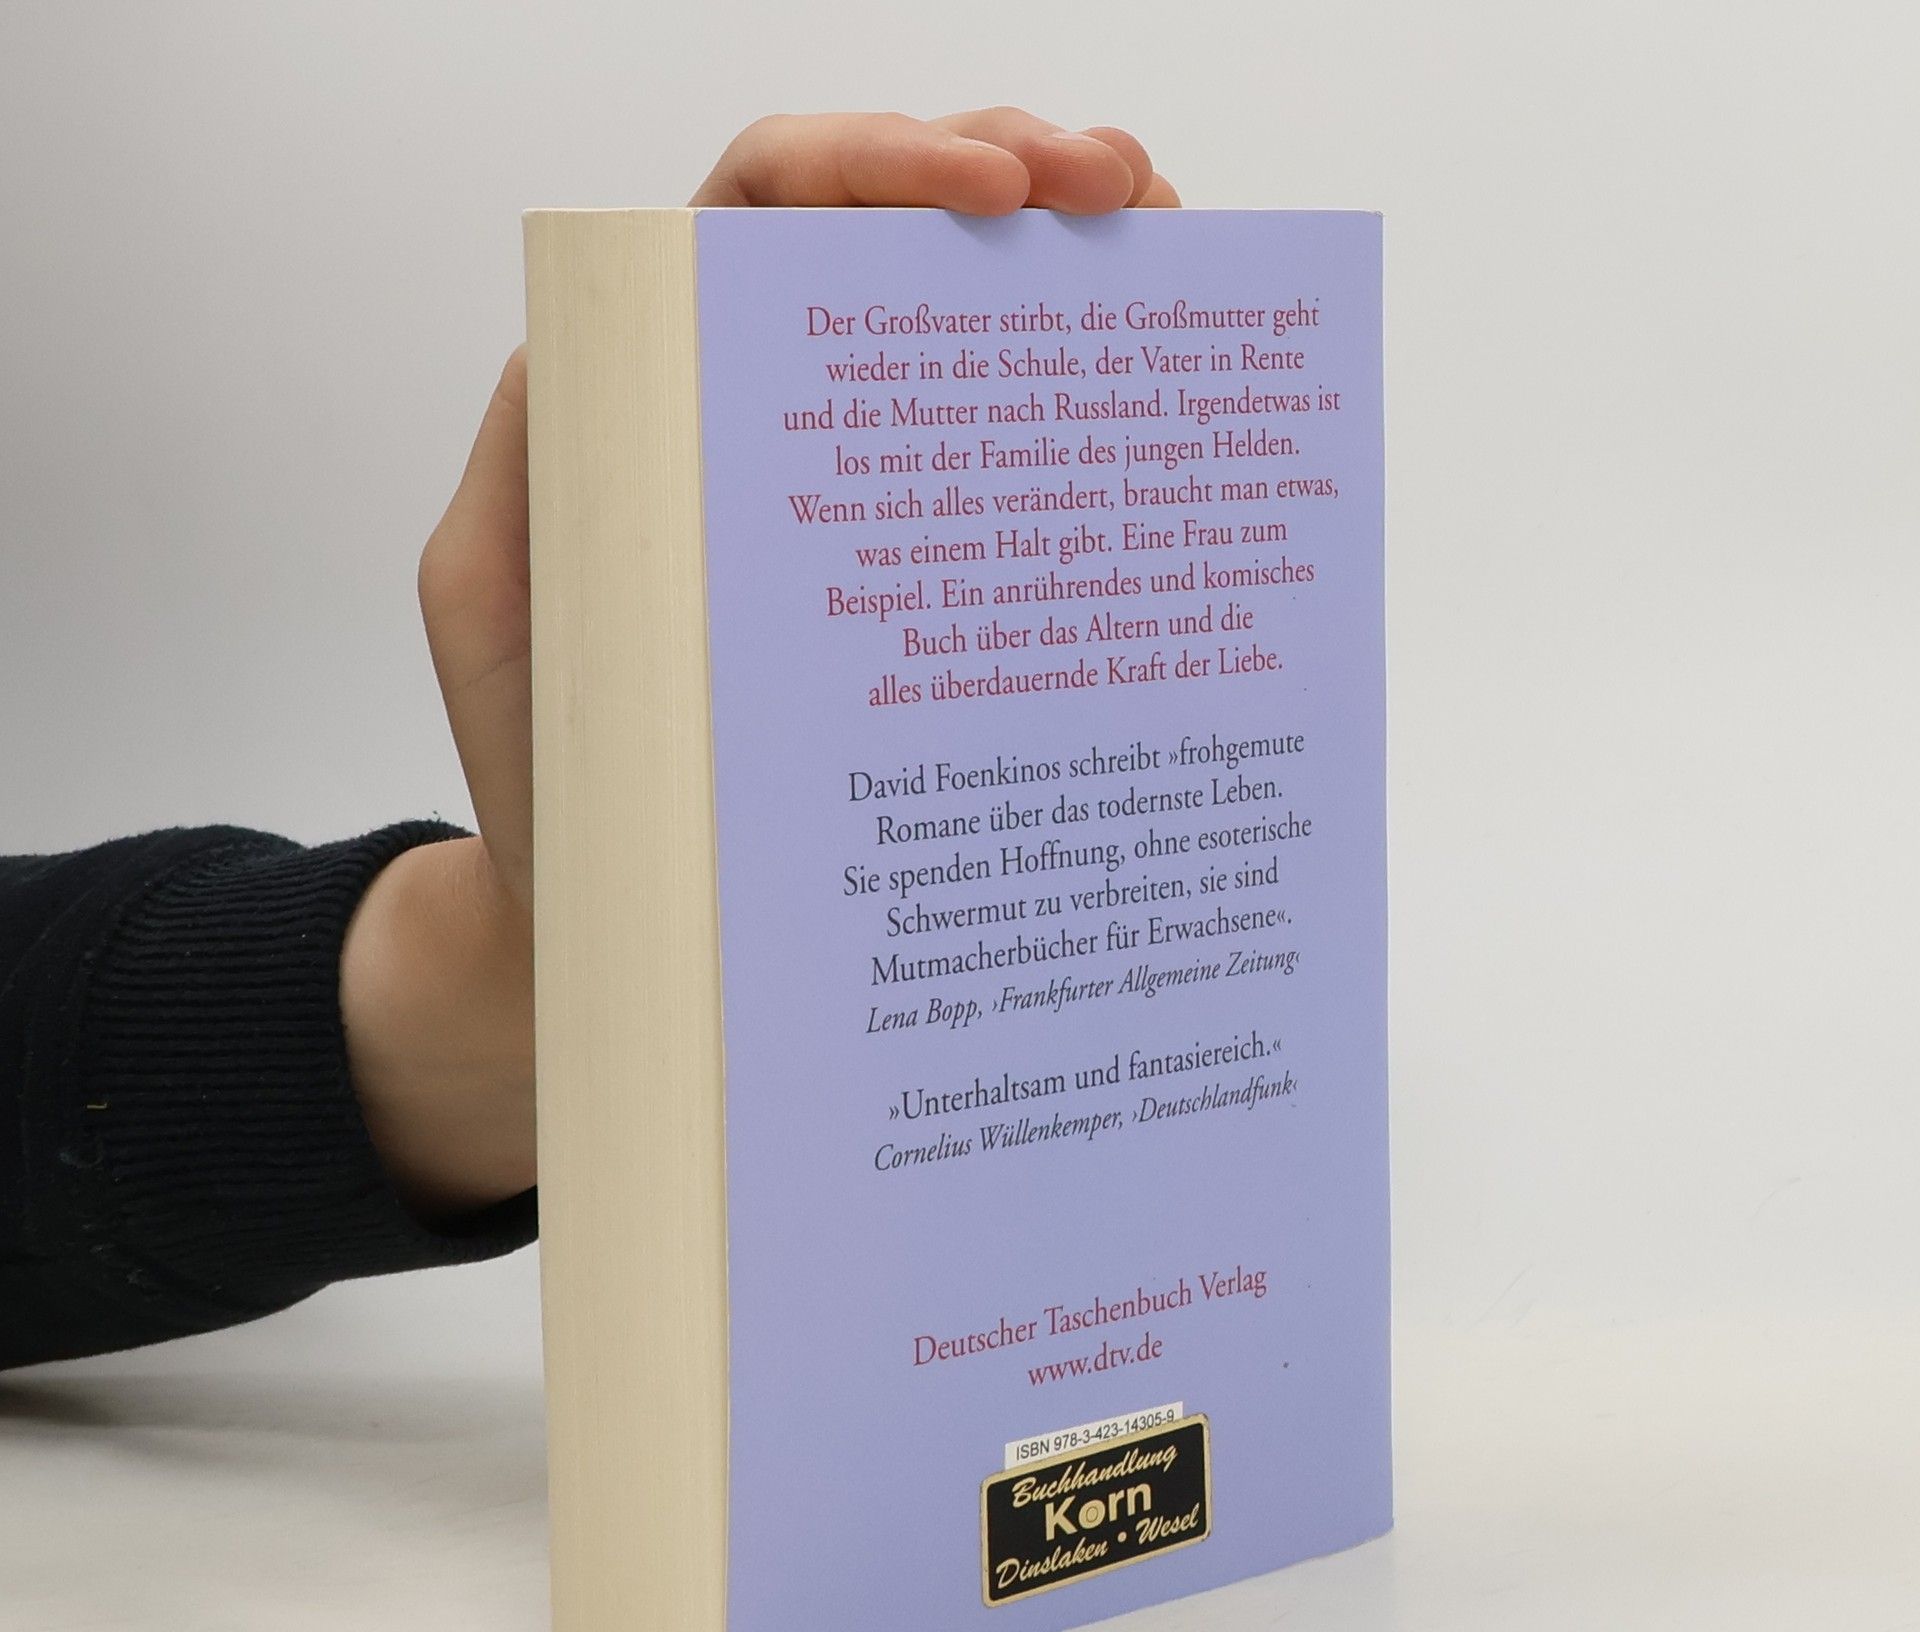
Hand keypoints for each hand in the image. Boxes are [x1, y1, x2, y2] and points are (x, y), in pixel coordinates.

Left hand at [340, 109, 1178, 1217]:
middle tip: (1127, 191)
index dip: (877, 162)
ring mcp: (855, 495)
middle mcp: (766, 409)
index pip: (766, 209)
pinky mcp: (916, 583)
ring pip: (965, 328)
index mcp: (662, 383)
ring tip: (1172, 248)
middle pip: (893, 233)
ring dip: (1073, 263)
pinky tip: (1158, 390)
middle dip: (1019, 171)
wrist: (607, 913)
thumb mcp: (496, 607)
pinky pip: (1003, 468)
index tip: (989, 186)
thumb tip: (606, 348)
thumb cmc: (548, 771)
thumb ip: (530, 472)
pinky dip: (1080, 407)